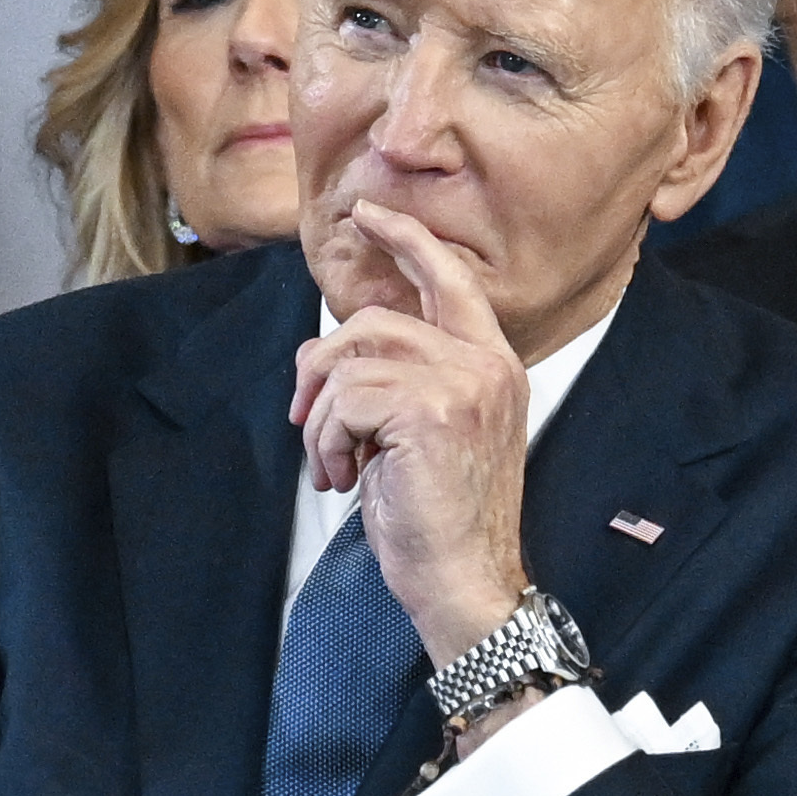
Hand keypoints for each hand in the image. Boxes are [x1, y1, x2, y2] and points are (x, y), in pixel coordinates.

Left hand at [289, 195, 537, 655]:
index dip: (406, 241)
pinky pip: (344, 400)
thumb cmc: (437, 516)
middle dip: (320, 366)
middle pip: (374, 322)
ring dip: (321, 419)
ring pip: (352, 362)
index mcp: (492, 365)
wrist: (463, 580)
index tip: (367, 214)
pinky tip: (344, 478)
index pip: (451, 280)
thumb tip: (319, 352)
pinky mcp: (432, 411)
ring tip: (332, 464)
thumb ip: (388, 380)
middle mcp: (487, 366)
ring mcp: (464, 385)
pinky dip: (327, 441)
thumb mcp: (416, 433)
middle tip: (304, 421)